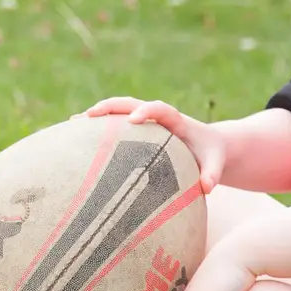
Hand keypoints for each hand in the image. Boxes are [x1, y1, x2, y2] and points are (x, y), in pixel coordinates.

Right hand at [83, 97, 228, 189]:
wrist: (209, 145)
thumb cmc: (211, 155)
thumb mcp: (216, 163)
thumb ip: (213, 173)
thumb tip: (207, 187)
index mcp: (176, 120)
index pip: (160, 108)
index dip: (146, 111)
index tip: (134, 120)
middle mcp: (157, 116)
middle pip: (131, 103)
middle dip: (111, 107)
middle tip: (91, 115)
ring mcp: (145, 121)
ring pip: (119, 110)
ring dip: (98, 114)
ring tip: (74, 122)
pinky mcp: (138, 129)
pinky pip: (115, 123)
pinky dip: (98, 126)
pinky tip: (76, 132)